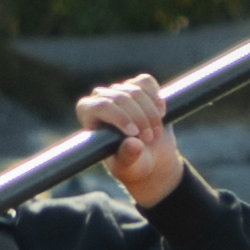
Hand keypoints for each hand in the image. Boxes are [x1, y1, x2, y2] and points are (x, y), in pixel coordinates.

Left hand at [81, 69, 186, 204]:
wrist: (152, 159)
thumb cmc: (133, 165)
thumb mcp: (128, 167)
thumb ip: (128, 157)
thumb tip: (133, 144)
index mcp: (88, 115)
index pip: (101, 106)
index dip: (120, 117)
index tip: (135, 134)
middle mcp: (100, 99)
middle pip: (121, 97)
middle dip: (139, 118)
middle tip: (149, 139)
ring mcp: (119, 91)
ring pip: (136, 90)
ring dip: (151, 113)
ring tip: (155, 133)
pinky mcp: (137, 87)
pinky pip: (146, 82)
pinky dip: (156, 97)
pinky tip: (161, 112)